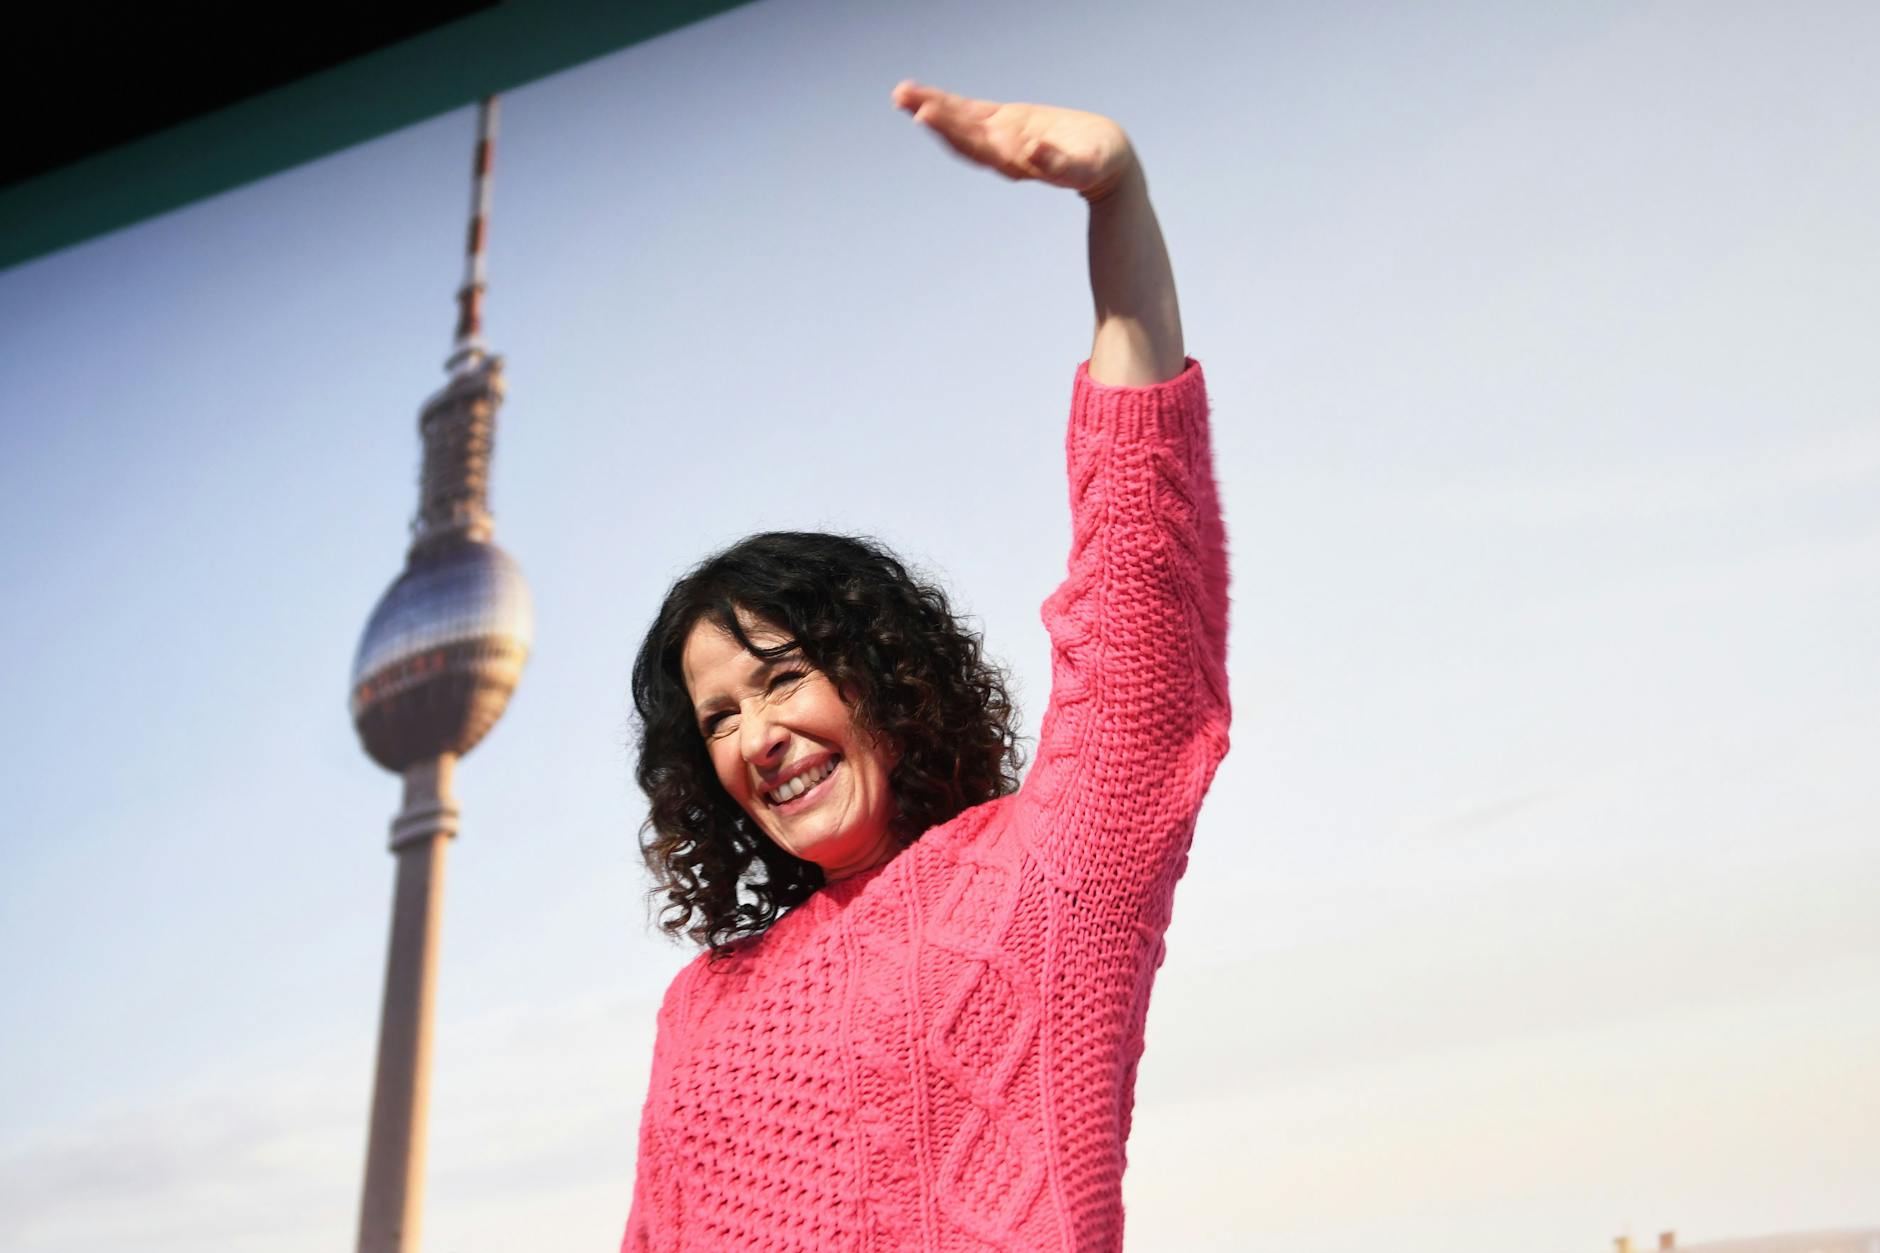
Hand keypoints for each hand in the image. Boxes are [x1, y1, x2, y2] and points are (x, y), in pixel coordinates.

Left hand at [891, 80, 1137, 200]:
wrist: (1105, 165)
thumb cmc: (1098, 165)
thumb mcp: (1084, 166)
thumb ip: (1059, 163)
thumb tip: (1031, 151)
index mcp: (1016, 161)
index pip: (976, 144)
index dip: (951, 128)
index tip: (926, 113)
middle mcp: (1001, 152)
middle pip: (959, 133)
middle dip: (931, 113)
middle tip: (902, 95)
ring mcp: (1000, 138)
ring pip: (959, 122)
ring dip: (930, 107)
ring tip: (901, 93)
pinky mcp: (1005, 124)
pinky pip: (970, 112)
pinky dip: (947, 103)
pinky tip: (922, 97)